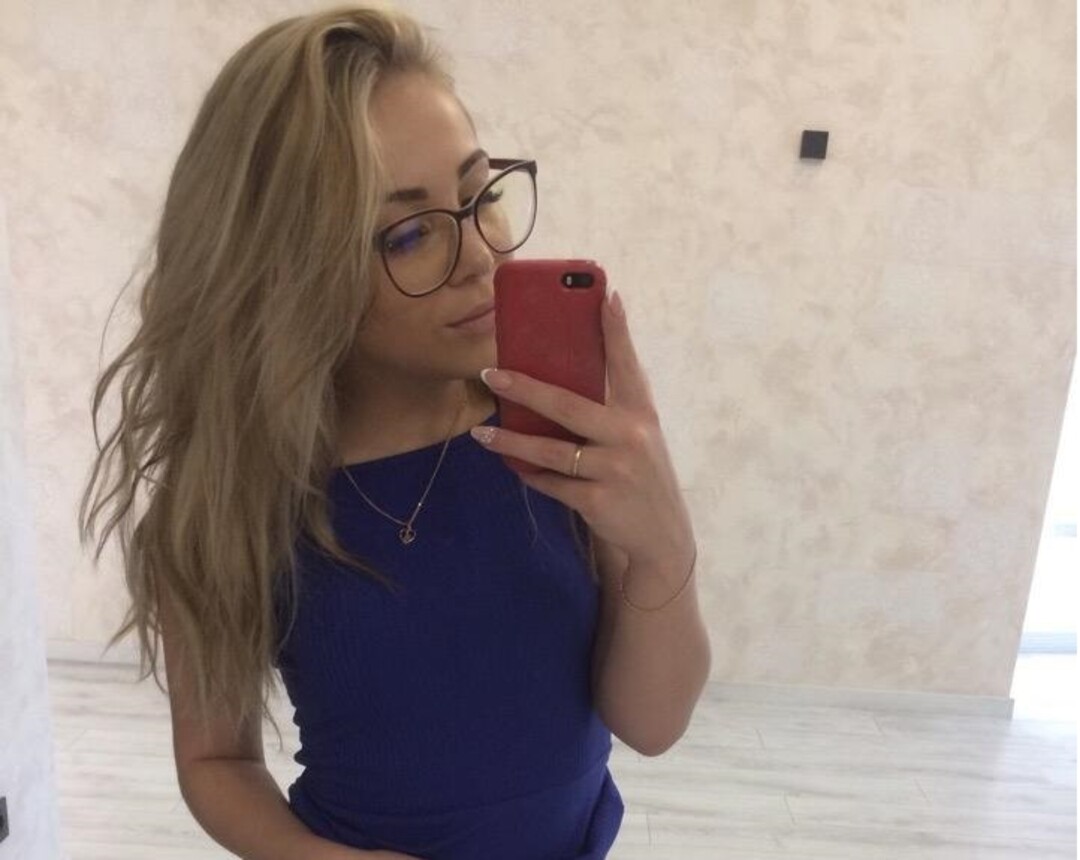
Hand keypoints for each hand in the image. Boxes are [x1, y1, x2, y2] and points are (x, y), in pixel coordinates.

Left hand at [472, 289, 695, 572]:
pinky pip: (552, 484)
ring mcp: (615, 469)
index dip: (617, 330)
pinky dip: (531, 475)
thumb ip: (612, 408)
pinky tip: (515, 467)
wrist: (660, 536)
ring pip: (551, 451)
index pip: (627, 364)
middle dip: (525, 388)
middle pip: (568, 405)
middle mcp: (630, 436)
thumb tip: (561, 376)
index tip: (606, 296)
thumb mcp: (637, 437)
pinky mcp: (598, 500)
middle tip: (490, 372)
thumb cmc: (640, 476)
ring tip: (483, 435)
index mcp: (641, 413)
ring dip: (512, 443)